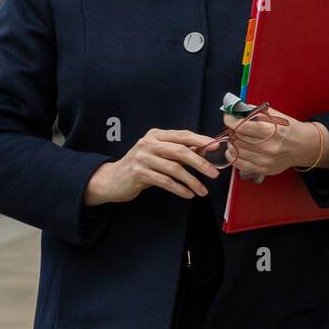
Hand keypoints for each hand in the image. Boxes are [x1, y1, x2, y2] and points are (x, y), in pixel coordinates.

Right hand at [84, 128, 220, 205]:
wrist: (112, 180)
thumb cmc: (140, 166)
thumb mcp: (158, 155)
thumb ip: (177, 151)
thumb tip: (204, 149)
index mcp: (155, 135)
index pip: (182, 135)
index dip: (200, 140)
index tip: (215, 147)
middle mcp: (148, 143)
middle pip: (180, 150)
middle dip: (200, 162)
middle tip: (214, 173)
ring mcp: (142, 158)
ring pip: (174, 168)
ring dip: (192, 181)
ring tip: (202, 190)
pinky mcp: (139, 173)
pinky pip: (165, 181)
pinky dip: (179, 189)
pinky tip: (188, 194)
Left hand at [219, 105, 323, 181]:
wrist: (304, 146)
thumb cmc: (289, 128)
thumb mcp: (275, 115)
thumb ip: (254, 112)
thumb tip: (235, 109)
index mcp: (272, 131)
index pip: (242, 127)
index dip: (230, 120)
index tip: (228, 117)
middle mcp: (268, 148)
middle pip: (238, 139)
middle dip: (232, 131)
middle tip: (234, 126)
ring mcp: (265, 161)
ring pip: (237, 151)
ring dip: (233, 142)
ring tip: (236, 137)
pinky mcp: (264, 170)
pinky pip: (240, 164)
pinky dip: (234, 155)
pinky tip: (235, 149)